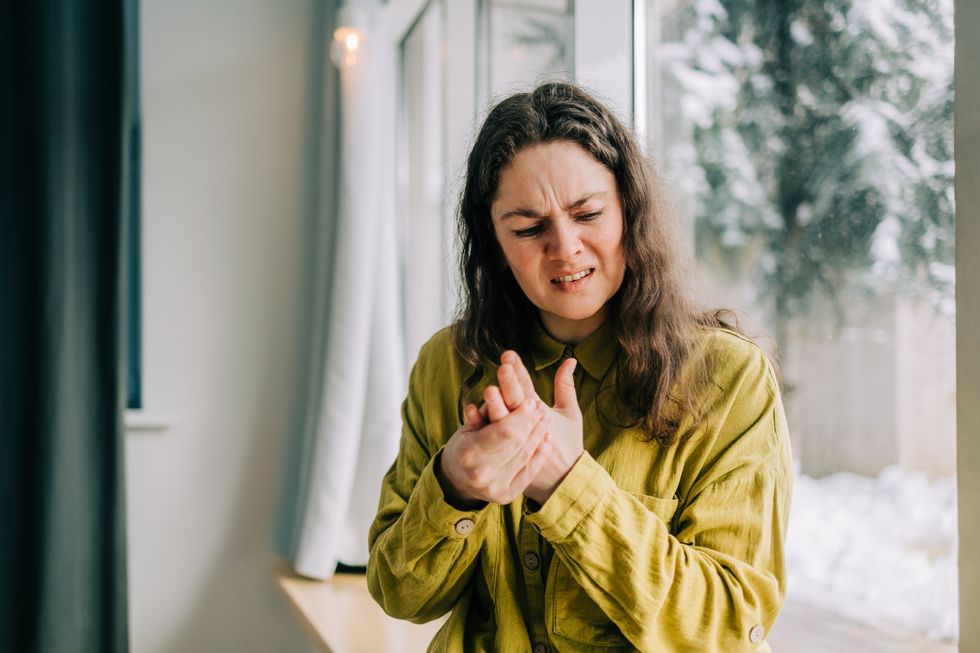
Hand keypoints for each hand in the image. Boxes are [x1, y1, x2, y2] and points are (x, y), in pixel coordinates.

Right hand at [437, 388, 552, 506]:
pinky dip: (540, 454)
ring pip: (524, 456)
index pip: (504, 432)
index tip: (532, 402)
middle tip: (542, 407)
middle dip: (532, 423)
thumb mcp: (468, 426)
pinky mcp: (506, 496)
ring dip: (539, 435)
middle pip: (517, 444)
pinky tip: (547, 439)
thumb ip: (486, 412)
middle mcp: (481, 473)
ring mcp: (494, 487)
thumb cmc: (463, 445)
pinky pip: (528, 472)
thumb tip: (504, 389)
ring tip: (546, 419)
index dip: (521, 416)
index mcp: (468, 452)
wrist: (457, 480)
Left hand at [469, 351, 583, 505]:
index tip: (509, 356)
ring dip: (495, 405)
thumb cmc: (568, 444)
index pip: (530, 391)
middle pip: (516, 405)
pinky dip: (480, 424)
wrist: (560, 483)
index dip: (520, 373)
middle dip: (509, 385)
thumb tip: (570, 359)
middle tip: (503, 367)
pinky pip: (488, 440)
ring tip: (489, 390)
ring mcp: (514, 446)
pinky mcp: (502, 457)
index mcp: (545, 418)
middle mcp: (529, 431)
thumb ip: (566, 386)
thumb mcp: (570, 415)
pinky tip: (471, 409)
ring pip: (502, 423)